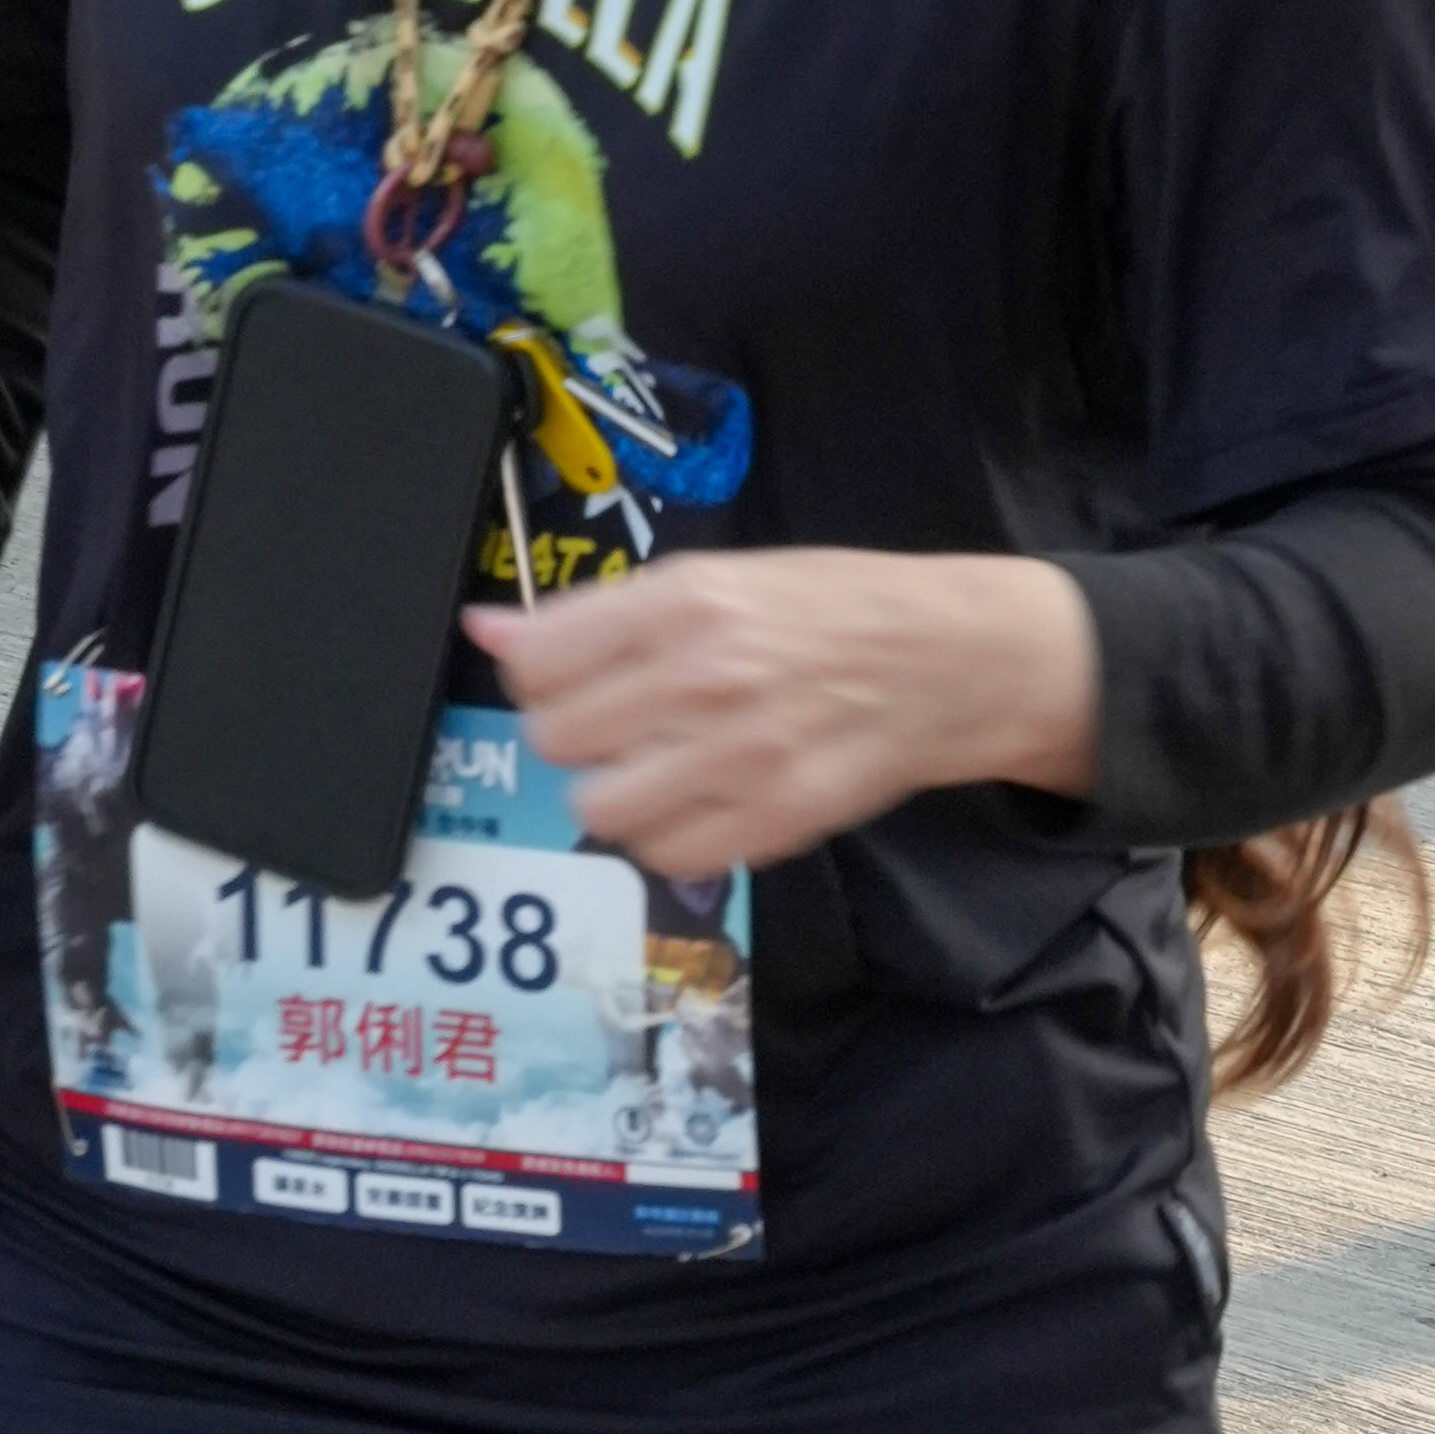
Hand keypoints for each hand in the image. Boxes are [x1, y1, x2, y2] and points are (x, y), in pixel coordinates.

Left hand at [469, 543, 1100, 873]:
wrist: (949, 659)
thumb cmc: (829, 608)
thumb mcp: (714, 579)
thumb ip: (596, 615)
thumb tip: (485, 630)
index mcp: (682, 601)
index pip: (537, 661)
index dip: (536, 674)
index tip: (564, 675)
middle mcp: (704, 676)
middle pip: (556, 738)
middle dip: (574, 733)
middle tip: (620, 721)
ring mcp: (740, 755)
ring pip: (598, 807)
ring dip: (613, 791)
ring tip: (656, 765)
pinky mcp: (774, 820)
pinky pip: (664, 854)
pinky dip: (664, 836)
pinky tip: (695, 799)